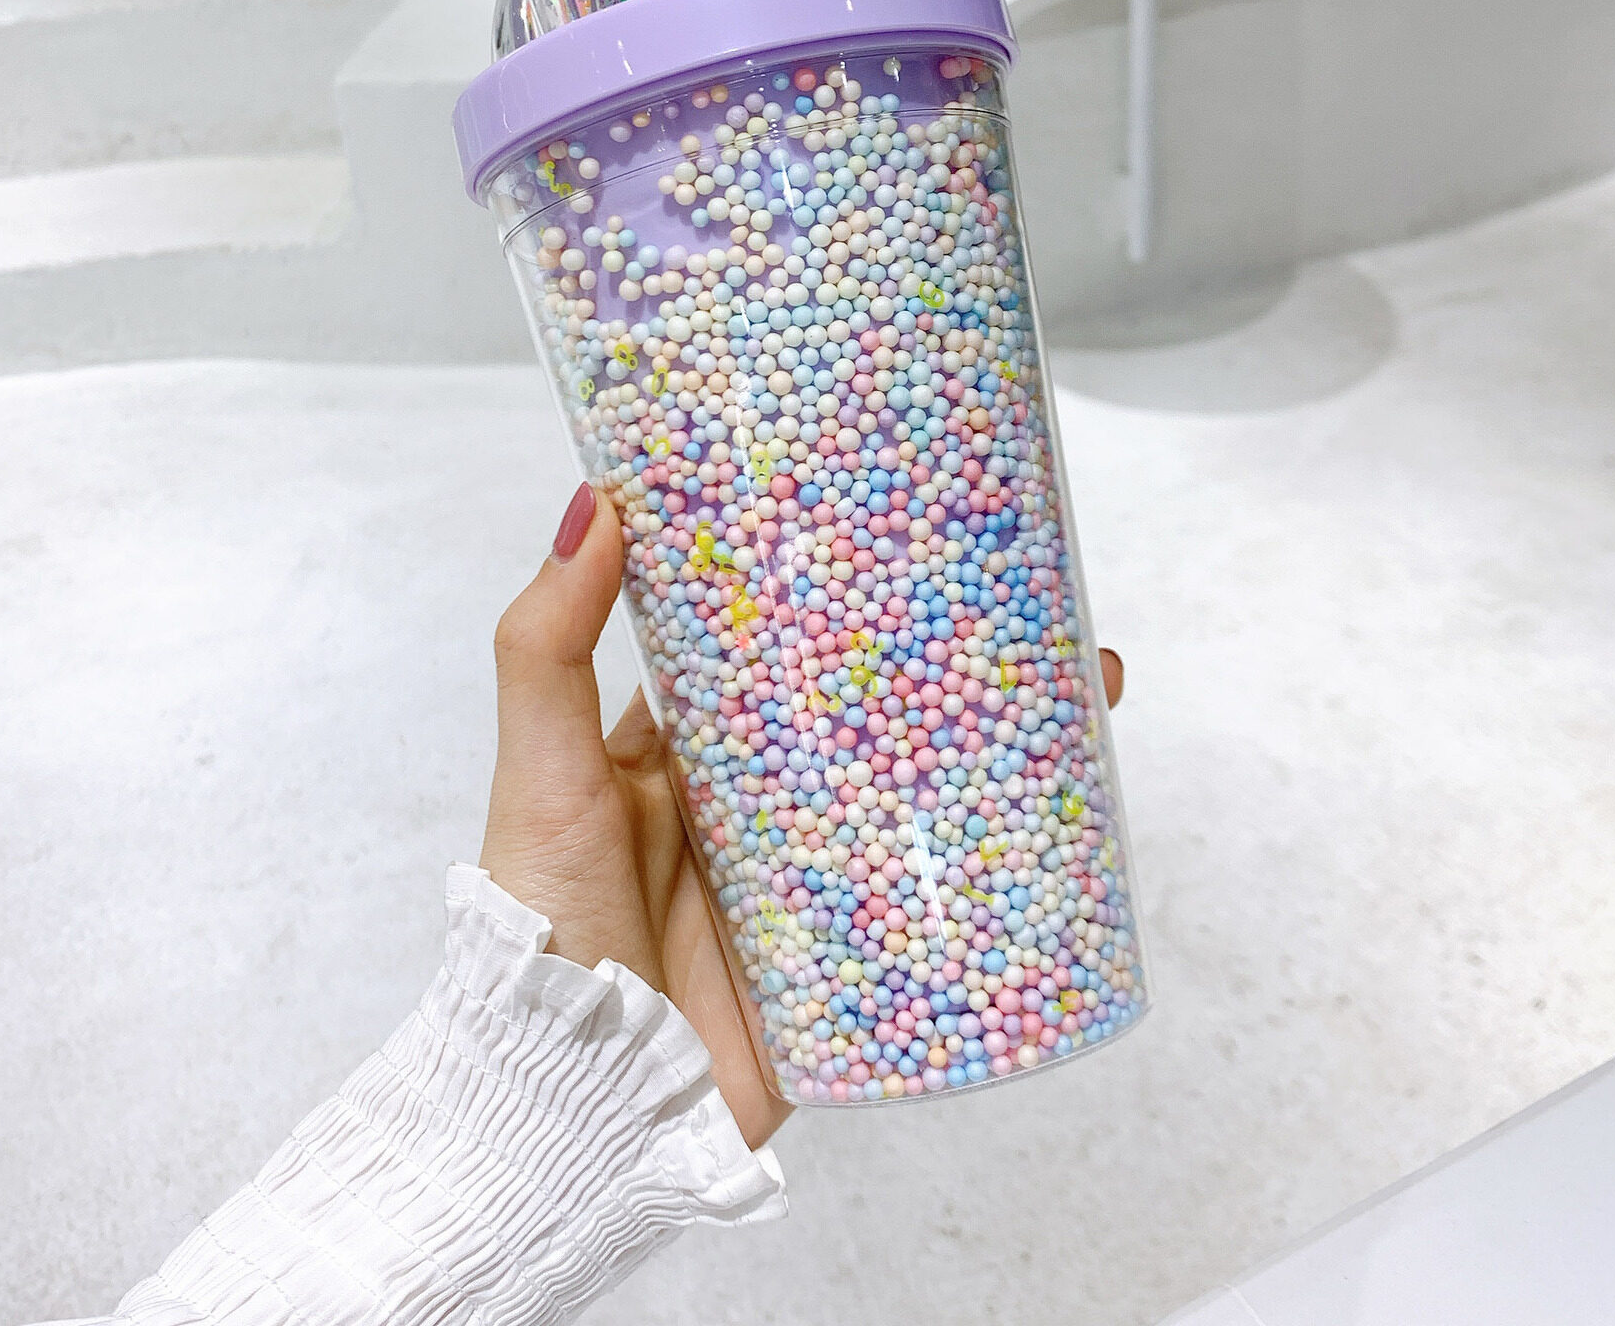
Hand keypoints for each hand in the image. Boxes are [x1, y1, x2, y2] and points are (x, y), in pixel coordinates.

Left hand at [480, 481, 1125, 1148]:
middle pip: (850, 713)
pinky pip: (938, 895)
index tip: (876, 521)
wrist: (578, 1110)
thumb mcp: (541, 771)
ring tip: (1073, 678)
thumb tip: (592, 504)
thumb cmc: (541, 932)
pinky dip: (1003, 854)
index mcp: (676, 754)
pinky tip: (1071, 805)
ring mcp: (807, 880)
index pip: (754, 650)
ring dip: (985, 741)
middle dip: (924, 658)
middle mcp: (747, 808)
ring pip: (910, 792)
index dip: (811, 591)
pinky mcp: (854, 957)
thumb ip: (548, 645)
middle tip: (1009, 592)